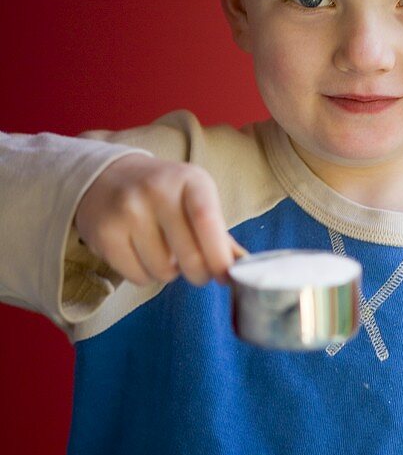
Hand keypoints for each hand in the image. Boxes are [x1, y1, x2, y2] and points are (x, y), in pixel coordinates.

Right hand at [74, 154, 244, 285]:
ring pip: (163, 271)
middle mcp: (157, 190)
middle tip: (196, 270)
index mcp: (190, 179)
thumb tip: (246, 266)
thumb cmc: (163, 194)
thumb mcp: (196, 200)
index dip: (219, 256)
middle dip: (199, 274)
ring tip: (162, 251)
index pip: (207, 221)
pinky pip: (137, 276)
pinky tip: (141, 253)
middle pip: (189, 255)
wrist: (107, 177)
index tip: (226, 277)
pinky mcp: (105, 232)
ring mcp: (128, 210)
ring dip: (168, 272)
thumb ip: (220, 234)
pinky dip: (144, 275)